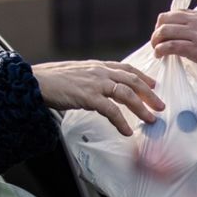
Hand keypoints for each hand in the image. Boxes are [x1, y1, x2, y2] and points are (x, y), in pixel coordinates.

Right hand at [32, 60, 164, 135]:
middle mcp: (100, 72)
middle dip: (149, 94)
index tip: (153, 85)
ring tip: (150, 120)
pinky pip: (111, 110)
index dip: (142, 76)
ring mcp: (95, 83)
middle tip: (160, 106)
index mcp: (98, 65)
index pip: (126, 68)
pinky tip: (126, 131)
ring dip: (141, 108)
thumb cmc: (52, 80)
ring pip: (127, 94)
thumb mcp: (77, 74)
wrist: (35, 82)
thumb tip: (102, 89)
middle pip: (133, 81)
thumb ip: (91, 79)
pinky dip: (121, 122)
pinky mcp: (88, 97)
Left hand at [150, 9, 196, 84]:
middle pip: (166, 18)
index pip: (177, 13)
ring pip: (165, 31)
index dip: (166, 23)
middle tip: (158, 43)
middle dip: (157, 30)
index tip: (166, 35)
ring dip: (156, 41)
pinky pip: (171, 46)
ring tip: (157, 51)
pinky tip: (160, 56)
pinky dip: (161, 50)